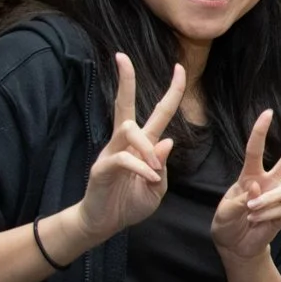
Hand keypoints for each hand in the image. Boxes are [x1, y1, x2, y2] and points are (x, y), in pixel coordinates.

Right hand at [74, 55, 185, 241]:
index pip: (159, 112)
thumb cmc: (130, 204)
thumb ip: (162, 166)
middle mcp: (124, 142)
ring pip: (128, 130)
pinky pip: (122, 159)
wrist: (104, 223)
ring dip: (147, 147)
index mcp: (142, 144)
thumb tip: (168, 140)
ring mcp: (110, 153)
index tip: (179, 67)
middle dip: (125, 81)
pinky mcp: (101, 169)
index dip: (171, 91)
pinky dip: (140, 168)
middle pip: (124, 105)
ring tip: (154, 170)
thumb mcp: (156, 187)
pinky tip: (148, 178)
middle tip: (122, 57)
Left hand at [210, 110, 280, 262]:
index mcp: (251, 175)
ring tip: (251, 210)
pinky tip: (255, 221)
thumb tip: (259, 188)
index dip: (261, 131)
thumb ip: (240, 199)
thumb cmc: (227, 223)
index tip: (268, 113)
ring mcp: (279, 197)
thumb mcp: (224, 210)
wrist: (234, 246)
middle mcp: (269, 181)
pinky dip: (265, 216)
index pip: (256, 150)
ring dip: (269, 199)